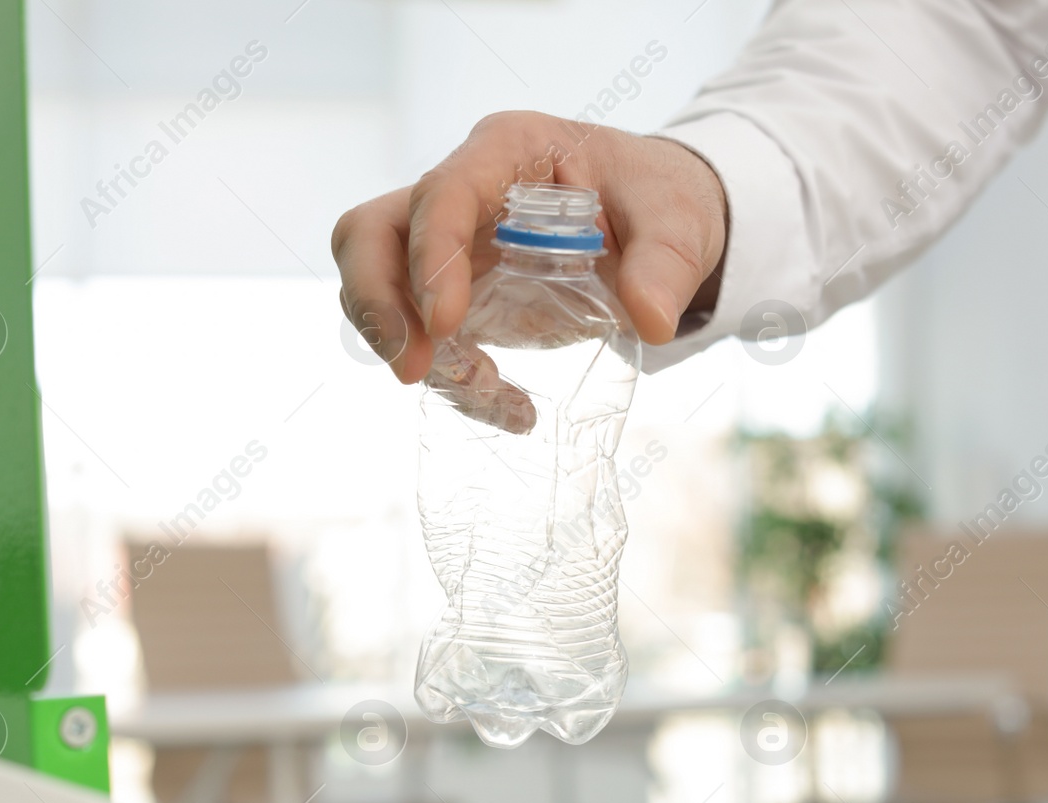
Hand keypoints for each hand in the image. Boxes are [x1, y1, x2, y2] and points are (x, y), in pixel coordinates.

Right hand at [330, 111, 726, 425]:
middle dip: (377, 303)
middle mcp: (461, 189)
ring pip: (377, 282)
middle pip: (369, 232)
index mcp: (508, 150)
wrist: (655, 221)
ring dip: (404, 345)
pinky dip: (453, 377)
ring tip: (480, 388)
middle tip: (413, 369)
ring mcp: (446, 241)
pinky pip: (421, 334)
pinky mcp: (452, 290)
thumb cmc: (656, 201)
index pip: (440, 192)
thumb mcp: (677, 223)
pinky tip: (512, 408)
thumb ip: (665, 265)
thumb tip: (653, 317)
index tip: (446, 323)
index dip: (431, 256)